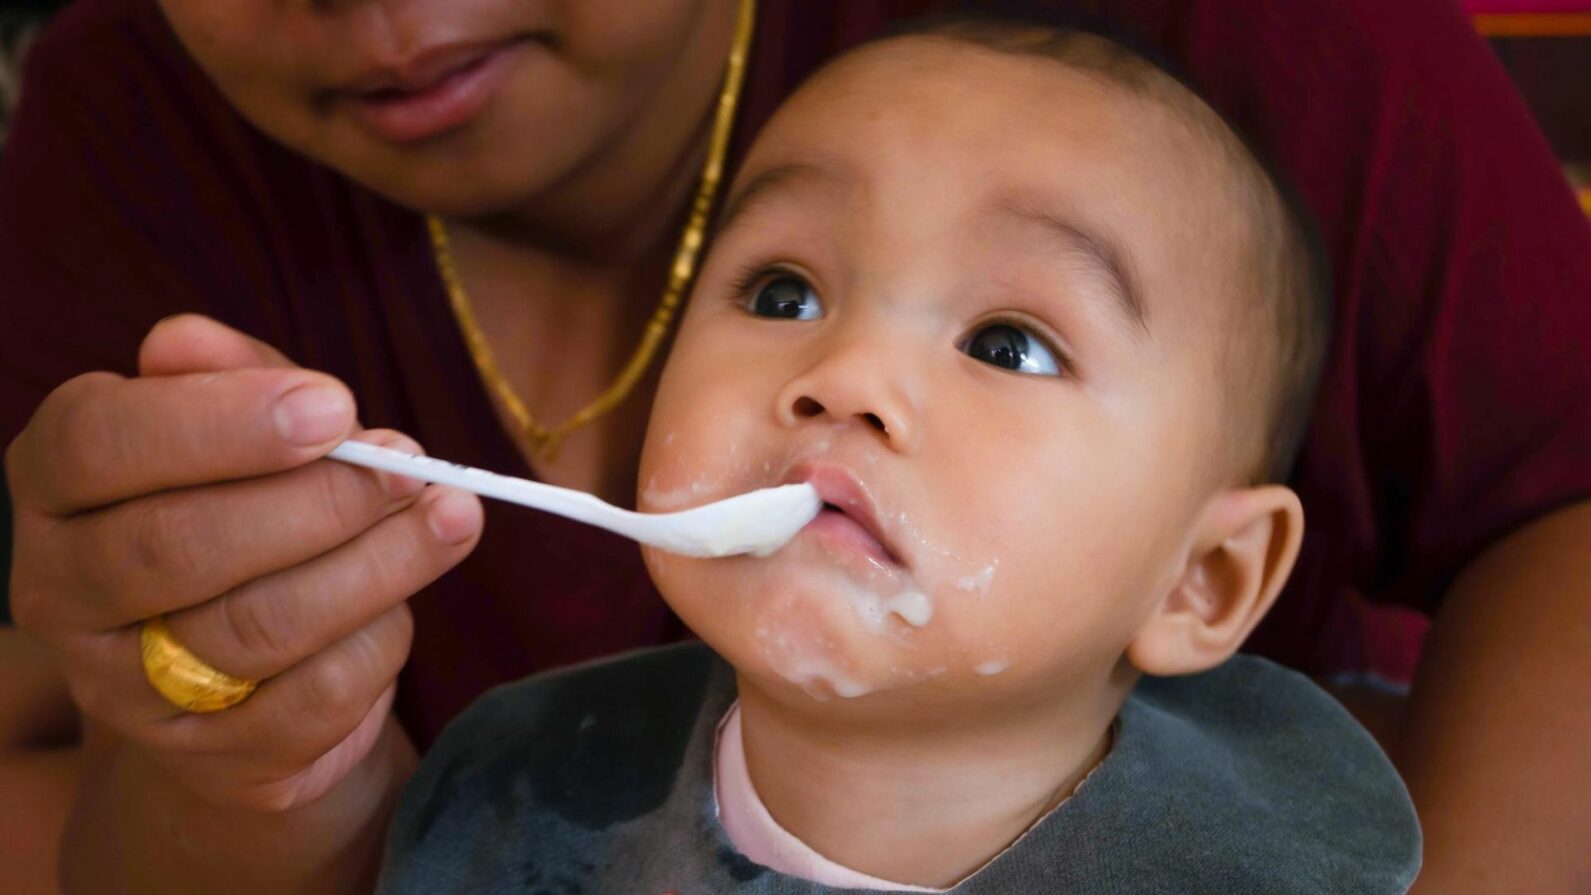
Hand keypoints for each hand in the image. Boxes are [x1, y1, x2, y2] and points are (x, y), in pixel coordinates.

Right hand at [5, 314, 482, 811]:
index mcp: (58, 488)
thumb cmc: (246, 510)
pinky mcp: (216, 760)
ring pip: (257, 626)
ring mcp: (130, 691)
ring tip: (451, 514)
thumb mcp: (239, 428)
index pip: (97, 445)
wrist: (248, 672)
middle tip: (408, 463)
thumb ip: (227, 376)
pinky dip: (380, 639)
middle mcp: (65, 593)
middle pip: (177, 547)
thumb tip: (185, 341)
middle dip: (317, 500)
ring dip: (376, 564)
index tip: (333, 405)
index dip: (218, 422)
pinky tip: (408, 599)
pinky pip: (315, 696)